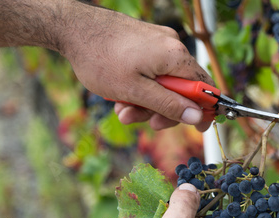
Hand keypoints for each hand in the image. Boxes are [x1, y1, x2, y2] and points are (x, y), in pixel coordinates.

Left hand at [61, 2, 212, 131]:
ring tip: (123, 110)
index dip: (204, 110)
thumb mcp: (135, 91)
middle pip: (183, 88)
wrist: (72, 28)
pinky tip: (122, 95)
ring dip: (147, 102)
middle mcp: (173, 46)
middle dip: (164, 110)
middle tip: (147, 123)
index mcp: (175, 56)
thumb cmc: (100, 58)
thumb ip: (168, 105)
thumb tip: (196, 117)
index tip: (199, 128)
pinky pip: (153, 72)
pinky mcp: (147, 42)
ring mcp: (159, 42)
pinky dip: (141, 88)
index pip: (205, 87)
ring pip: (165, 83)